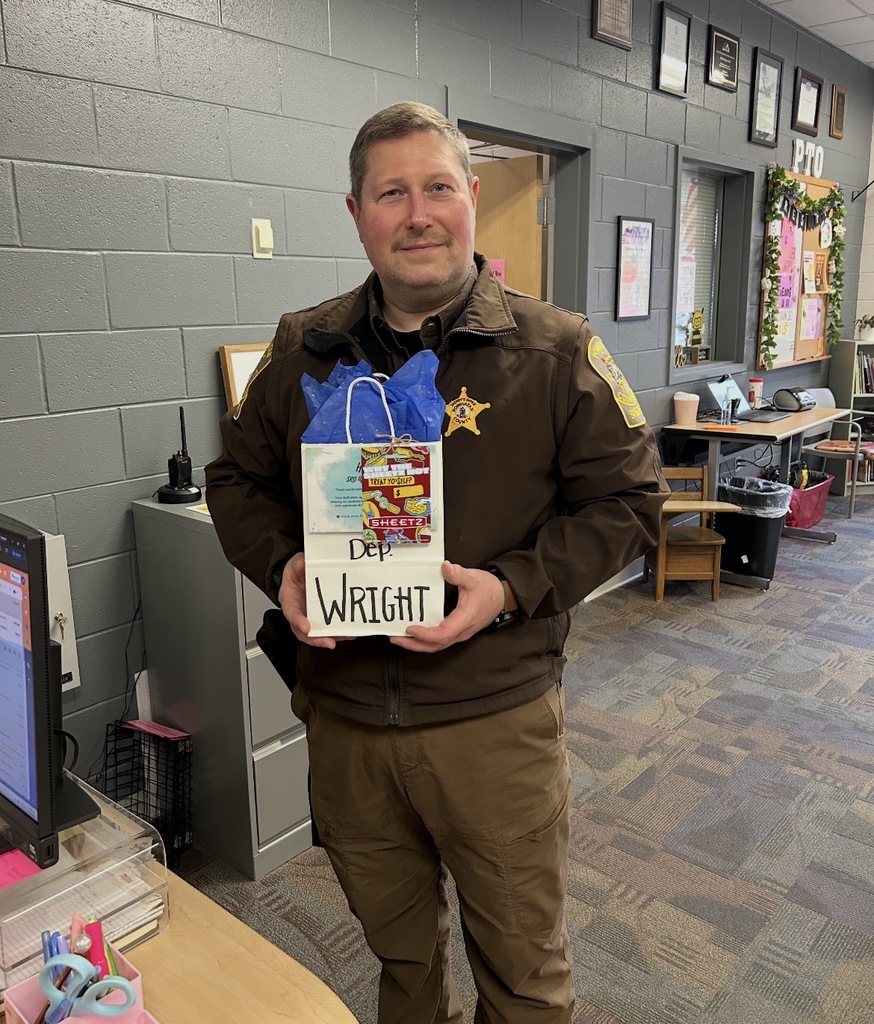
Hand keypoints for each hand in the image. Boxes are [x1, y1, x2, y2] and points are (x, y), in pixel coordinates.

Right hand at [278, 553, 348, 649]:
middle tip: (328, 642)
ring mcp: (310, 617)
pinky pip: (328, 629)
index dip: (298, 621)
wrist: (303, 574)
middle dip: (315, 639)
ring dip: (330, 638)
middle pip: (303, 632)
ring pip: (316, 634)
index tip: (306, 628)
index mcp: (289, 599)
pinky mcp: (321, 618)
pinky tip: (349, 632)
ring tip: (345, 636)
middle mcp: (299, 612)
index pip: (291, 613)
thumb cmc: (297, 572)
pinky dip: (338, 633)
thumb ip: (299, 563)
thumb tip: (304, 562)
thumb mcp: (296, 563)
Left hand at [390, 561, 504, 653]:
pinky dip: (425, 640)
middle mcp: (461, 631)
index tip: (410, 628)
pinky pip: (440, 641)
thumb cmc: (488, 589)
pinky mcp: (457, 632)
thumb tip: (446, 567)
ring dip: (418, 644)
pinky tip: (414, 634)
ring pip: (437, 646)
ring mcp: (459, 633)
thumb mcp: (474, 578)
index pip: (443, 634)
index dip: (425, 634)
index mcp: (464, 619)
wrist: (502, 597)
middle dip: (414, 644)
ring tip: (400, 638)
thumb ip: (459, 574)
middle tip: (395, 638)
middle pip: (436, 645)